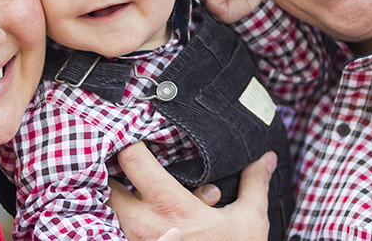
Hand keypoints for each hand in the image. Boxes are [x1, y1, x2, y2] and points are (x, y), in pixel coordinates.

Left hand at [107, 143, 275, 240]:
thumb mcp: (248, 221)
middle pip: (106, 185)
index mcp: (170, 206)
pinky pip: (111, 232)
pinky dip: (118, 222)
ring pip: (106, 210)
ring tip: (130, 192)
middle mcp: (143, 224)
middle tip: (126, 167)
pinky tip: (136, 217)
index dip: (130, 143)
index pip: (132, 160)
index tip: (138, 139)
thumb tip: (265, 158)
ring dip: (115, 199)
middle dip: (112, 173)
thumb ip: (253, 185)